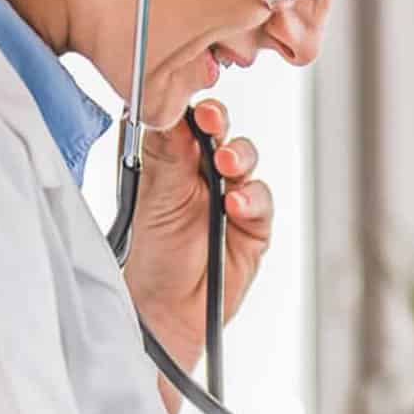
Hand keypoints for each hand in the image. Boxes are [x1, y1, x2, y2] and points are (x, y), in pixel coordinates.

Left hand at [123, 99, 272, 370]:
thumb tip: (170, 110)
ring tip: (227, 165)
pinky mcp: (254, 225)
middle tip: (211, 121)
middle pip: (221, 133)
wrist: (165, 310)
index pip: (187, 122)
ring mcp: (232, 198)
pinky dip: (252, 198)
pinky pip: (262, 201)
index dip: (191, 109)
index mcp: (173, 162)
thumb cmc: (151, 256)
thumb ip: (165, 154)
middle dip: (219, 124)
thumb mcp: (152, 197)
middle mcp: (204, 175)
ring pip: (246, 161)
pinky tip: (236, 203)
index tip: (188, 102)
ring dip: (240, 157)